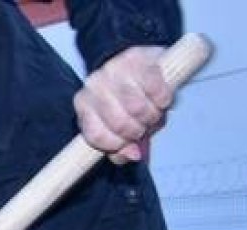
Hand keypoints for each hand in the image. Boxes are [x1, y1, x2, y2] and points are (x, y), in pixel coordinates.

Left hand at [74, 46, 172, 164]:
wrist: (132, 58)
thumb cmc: (124, 96)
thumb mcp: (116, 124)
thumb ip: (120, 146)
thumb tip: (132, 155)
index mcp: (83, 104)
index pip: (96, 135)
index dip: (116, 145)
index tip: (128, 144)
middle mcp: (94, 85)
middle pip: (119, 124)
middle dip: (138, 131)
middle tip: (144, 126)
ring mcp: (114, 70)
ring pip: (138, 108)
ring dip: (152, 116)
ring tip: (153, 113)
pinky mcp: (138, 58)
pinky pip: (155, 89)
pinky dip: (163, 100)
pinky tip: (161, 99)